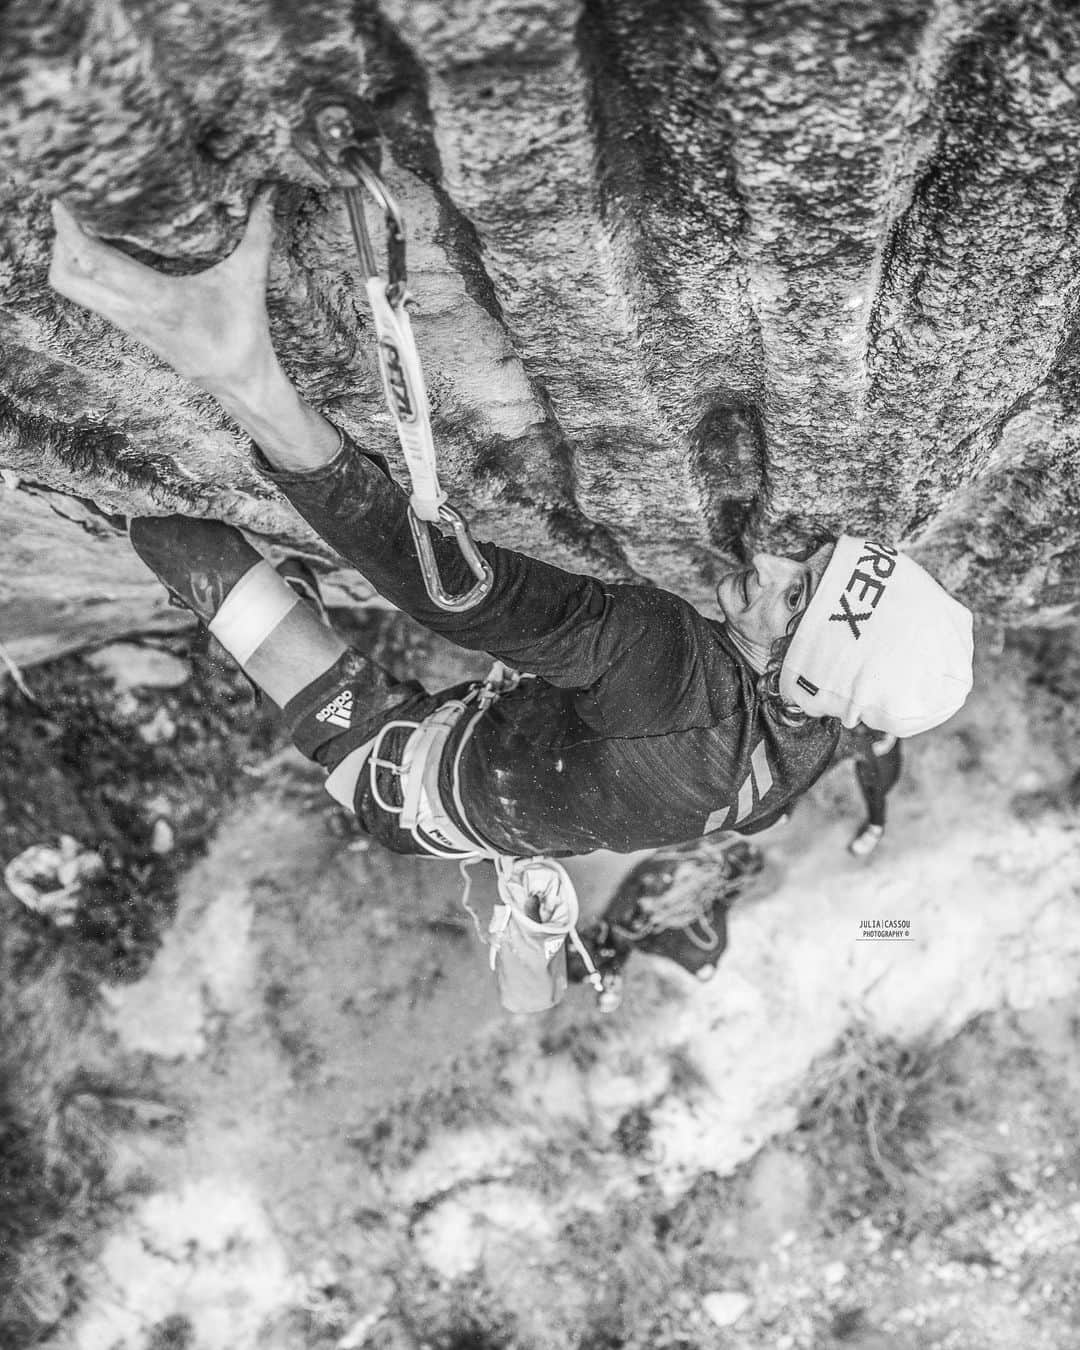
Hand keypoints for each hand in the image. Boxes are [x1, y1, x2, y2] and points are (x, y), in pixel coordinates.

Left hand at [49, 189, 277, 391]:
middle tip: (75, 208)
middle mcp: (133, 313)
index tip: (65, 198)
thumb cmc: (245, 333)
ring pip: (71, 289)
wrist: (240, 383)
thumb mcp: (250, 279)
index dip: (70, 230)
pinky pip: (88, 296)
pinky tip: (99, 249)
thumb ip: (259, 232)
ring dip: (67, 256)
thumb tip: (271, 191)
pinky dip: (82, 270)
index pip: (94, 262)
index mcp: (157, 299)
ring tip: (83, 225)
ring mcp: (127, 323)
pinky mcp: (128, 327)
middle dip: (61, 241)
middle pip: (66, 277)